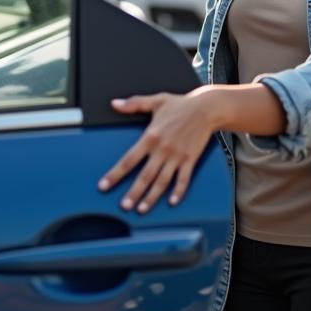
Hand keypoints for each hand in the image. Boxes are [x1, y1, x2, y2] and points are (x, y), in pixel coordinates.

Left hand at [97, 88, 219, 213]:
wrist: (206, 108)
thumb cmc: (180, 105)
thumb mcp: (155, 101)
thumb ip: (134, 103)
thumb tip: (115, 103)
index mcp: (151, 136)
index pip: (129, 159)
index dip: (115, 174)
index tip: (104, 185)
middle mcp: (162, 149)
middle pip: (145, 176)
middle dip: (133, 193)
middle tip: (124, 206)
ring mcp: (177, 156)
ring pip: (162, 181)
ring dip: (152, 197)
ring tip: (142, 209)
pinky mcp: (190, 159)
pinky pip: (183, 179)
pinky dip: (178, 191)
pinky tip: (171, 202)